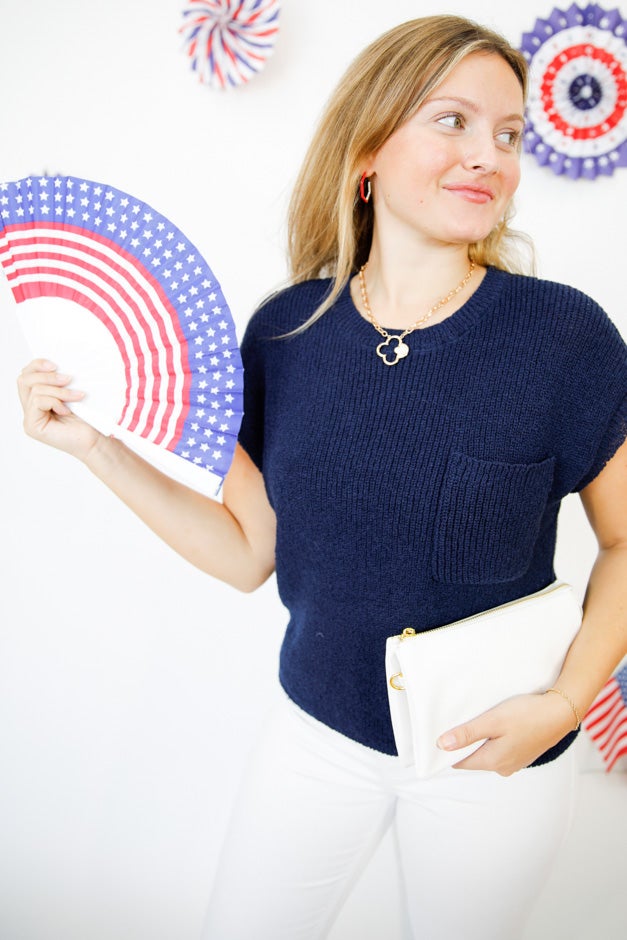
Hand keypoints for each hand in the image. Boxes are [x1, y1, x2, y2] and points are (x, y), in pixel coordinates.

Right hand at [17, 359, 100, 461]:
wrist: (95, 440)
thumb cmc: (88, 419)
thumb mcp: (72, 393)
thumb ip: (61, 381)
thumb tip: (58, 363)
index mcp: (38, 397)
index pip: (27, 374)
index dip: (37, 365)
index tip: (56, 364)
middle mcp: (31, 407)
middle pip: (24, 379)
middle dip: (48, 376)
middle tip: (68, 379)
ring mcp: (30, 417)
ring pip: (34, 390)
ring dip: (59, 391)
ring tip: (77, 396)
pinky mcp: (32, 426)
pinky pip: (37, 402)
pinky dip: (55, 402)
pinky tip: (67, 411)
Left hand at [436, 692, 576, 775]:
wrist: (561, 713)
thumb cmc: (527, 715)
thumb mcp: (492, 721)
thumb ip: (467, 734)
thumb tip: (442, 745)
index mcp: (492, 762)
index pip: (460, 762)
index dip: (449, 748)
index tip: (443, 731)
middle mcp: (502, 768)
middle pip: (473, 757)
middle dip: (465, 742)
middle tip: (461, 720)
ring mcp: (514, 763)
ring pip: (487, 753)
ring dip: (481, 739)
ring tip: (480, 720)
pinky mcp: (523, 754)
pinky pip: (501, 750)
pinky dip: (495, 739)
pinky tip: (499, 725)